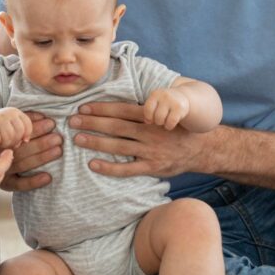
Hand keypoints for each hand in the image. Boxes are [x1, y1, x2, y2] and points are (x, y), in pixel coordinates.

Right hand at [0, 107, 32, 148]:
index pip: (27, 125)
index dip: (26, 135)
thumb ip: (21, 133)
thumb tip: (25, 140)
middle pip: (19, 132)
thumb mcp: (13, 126)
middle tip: (10, 142)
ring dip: (7, 144)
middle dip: (16, 141)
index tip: (22, 140)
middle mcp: (7, 113)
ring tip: (3, 142)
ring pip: (9, 137)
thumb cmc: (2, 127)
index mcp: (15, 112)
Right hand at [0, 112, 62, 192]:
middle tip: (58, 138)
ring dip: (42, 158)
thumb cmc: (7, 135)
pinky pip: (20, 184)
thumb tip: (43, 115)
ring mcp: (3, 170)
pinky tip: (48, 177)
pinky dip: (34, 182)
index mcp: (0, 137)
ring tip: (58, 150)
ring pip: (23, 165)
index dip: (36, 128)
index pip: (19, 133)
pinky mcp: (7, 184)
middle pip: (22, 149)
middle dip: (42, 143)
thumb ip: (24, 120)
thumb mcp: (11, 124)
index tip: (51, 123)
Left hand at [69, 102, 211, 177]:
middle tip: (72, 121)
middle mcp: (149, 132)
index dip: (101, 108)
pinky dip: (109, 167)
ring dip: (96, 142)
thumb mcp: (164, 114)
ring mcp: (150, 151)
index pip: (121, 110)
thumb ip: (143, 111)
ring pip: (118, 146)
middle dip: (92, 123)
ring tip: (77, 139)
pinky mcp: (152, 168)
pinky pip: (127, 169)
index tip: (83, 107)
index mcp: (151, 117)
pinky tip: (93, 164)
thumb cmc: (177, 128)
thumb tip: (117, 105)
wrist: (202, 148)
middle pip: (115, 126)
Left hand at [143, 88, 189, 130]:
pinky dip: (169, 126)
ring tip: (165, 121)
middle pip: (155, 116)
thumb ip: (148, 110)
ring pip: (162, 120)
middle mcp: (164, 95)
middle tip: (160, 120)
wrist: (182, 97)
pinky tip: (171, 123)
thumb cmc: (164, 104)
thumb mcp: (155, 102)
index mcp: (155, 94)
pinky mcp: (180, 108)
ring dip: (163, 124)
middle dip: (157, 121)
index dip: (148, 117)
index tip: (151, 120)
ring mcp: (173, 101)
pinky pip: (171, 122)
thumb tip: (146, 122)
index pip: (147, 109)